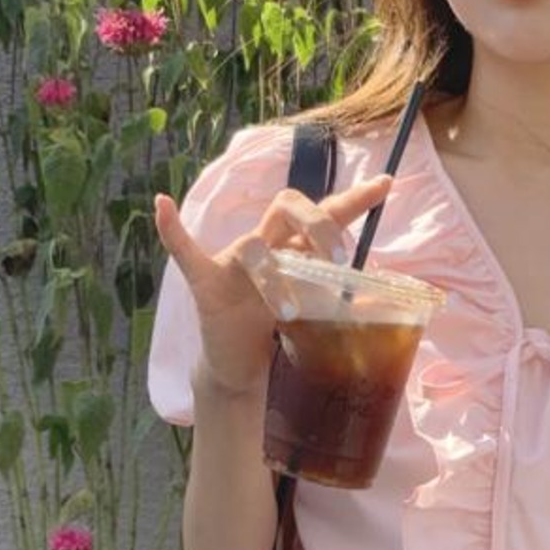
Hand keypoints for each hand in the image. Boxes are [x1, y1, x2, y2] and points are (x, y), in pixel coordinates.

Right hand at [153, 167, 390, 395]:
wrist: (237, 364)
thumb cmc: (275, 331)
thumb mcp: (312, 315)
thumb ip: (339, 301)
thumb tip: (382, 304)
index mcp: (294, 249)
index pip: (325, 213)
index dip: (354, 199)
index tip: (386, 185)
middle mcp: (265, 244)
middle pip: (289, 208)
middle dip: (318, 226)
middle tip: (339, 261)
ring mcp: (233, 262)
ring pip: (252, 246)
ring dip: (273, 276)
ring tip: (288, 311)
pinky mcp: (206, 284)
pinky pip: (185, 251)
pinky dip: (172, 229)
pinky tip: (163, 204)